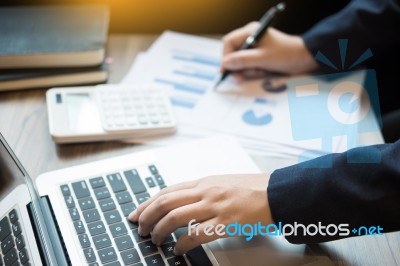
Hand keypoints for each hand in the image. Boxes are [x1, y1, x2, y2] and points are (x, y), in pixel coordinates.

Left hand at [128, 173, 271, 254]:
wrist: (276, 192)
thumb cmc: (251, 188)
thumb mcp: (221, 182)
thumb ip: (201, 191)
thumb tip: (180, 203)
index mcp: (203, 182)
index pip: (167, 191)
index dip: (147, 203)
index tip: (136, 213)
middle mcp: (205, 192)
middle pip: (165, 202)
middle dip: (147, 217)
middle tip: (141, 228)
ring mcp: (214, 206)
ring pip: (175, 217)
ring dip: (160, 230)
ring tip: (155, 240)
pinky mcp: (225, 223)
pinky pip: (196, 235)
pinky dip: (182, 244)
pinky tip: (178, 250)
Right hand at [221, 22, 317, 81]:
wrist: (305, 59)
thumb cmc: (286, 54)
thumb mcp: (263, 59)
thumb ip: (243, 60)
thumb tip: (225, 63)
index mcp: (251, 32)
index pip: (229, 43)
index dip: (225, 57)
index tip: (226, 70)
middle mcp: (251, 38)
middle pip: (234, 53)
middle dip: (238, 66)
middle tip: (241, 77)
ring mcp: (255, 47)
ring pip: (241, 62)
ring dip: (248, 70)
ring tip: (260, 72)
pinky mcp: (259, 56)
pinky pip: (249, 65)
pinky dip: (254, 71)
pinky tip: (263, 72)